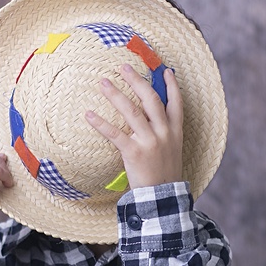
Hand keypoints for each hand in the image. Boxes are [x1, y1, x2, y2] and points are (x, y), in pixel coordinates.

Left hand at [85, 64, 183, 189]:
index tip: (165, 70)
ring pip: (132, 111)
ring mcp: (150, 142)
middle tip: (123, 67)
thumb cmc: (164, 175)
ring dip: (116, 94)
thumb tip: (152, 121)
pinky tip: (89, 114)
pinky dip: (101, 123)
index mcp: (175, 132)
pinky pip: (115, 134)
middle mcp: (164, 133)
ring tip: (103, 82)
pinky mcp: (134, 153)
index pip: (176, 103)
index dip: (172, 86)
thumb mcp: (172, 152)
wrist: (162, 198)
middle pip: (151, 99)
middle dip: (137, 81)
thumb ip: (165, 135)